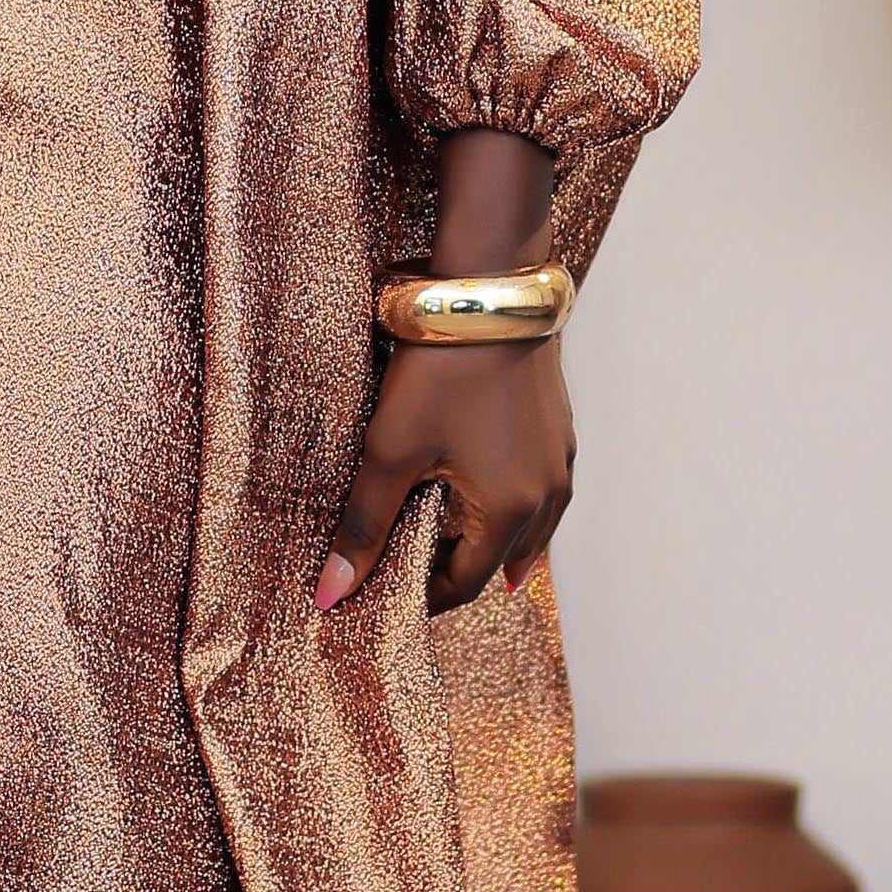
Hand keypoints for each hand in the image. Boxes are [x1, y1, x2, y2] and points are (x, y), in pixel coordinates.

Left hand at [317, 332, 572, 618]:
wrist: (488, 292)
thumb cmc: (440, 372)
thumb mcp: (391, 451)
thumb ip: (363, 527)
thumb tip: (332, 594)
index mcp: (510, 512)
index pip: (464, 585)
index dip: (422, 598)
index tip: (385, 596)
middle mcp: (547, 496)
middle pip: (498, 561)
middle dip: (454, 570)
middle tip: (405, 571)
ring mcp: (560, 462)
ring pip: (526, 530)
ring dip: (486, 544)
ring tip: (444, 550)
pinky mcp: (560, 430)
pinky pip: (539, 493)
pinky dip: (510, 509)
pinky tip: (487, 501)